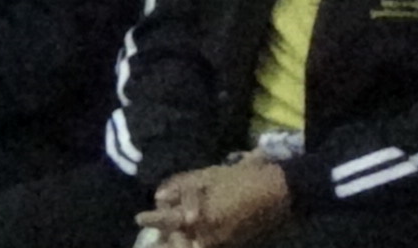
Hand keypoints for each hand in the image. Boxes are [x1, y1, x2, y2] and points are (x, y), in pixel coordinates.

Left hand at [138, 155, 289, 247]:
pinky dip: (196, 244)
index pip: (168, 221)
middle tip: (153, 241)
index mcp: (200, 216)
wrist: (277, 192)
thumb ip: (183, 186)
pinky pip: (208, 247)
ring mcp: (221, 243)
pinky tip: (193, 239)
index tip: (139, 218)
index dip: (152, 219)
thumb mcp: (209, 176)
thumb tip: (160, 196)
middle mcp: (207, 234)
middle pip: (178, 243)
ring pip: (192, 247)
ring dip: (180, 244)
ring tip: (168, 242)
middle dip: (165, 242)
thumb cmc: (242, 178)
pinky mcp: (233, 245)